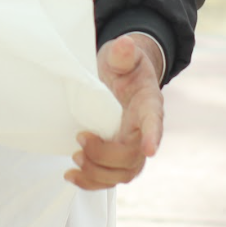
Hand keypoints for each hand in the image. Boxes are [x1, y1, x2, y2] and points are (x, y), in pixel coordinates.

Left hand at [66, 34, 164, 189]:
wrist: (122, 79)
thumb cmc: (123, 67)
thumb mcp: (122, 56)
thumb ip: (123, 53)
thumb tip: (126, 43)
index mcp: (148, 103)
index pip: (153, 120)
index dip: (153, 135)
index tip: (150, 149)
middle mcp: (143, 130)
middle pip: (134, 155)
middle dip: (107, 155)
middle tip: (81, 137)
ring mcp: (131, 146)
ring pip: (123, 173)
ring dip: (98, 173)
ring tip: (75, 160)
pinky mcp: (117, 156)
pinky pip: (109, 178)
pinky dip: (92, 183)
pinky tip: (72, 176)